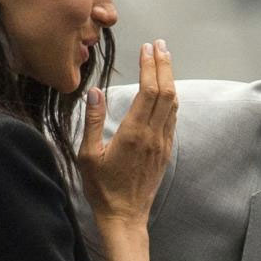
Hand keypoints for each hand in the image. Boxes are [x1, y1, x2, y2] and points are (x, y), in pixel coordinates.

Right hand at [78, 40, 176, 226]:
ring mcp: (162, 143)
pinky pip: (172, 118)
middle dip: (164, 65)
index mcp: (134, 133)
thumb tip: (94, 93)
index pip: (149, 91)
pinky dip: (170, 98)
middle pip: (166, 92)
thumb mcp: (88, 155)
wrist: (125, 216)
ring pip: (172, 104)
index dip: (150, 67)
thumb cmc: (102, 188)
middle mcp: (153, 135)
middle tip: (160, 45)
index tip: (147, 48)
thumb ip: (93, 122)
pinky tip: (166, 91)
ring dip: (169, 79)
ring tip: (164, 59)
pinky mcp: (165, 151)